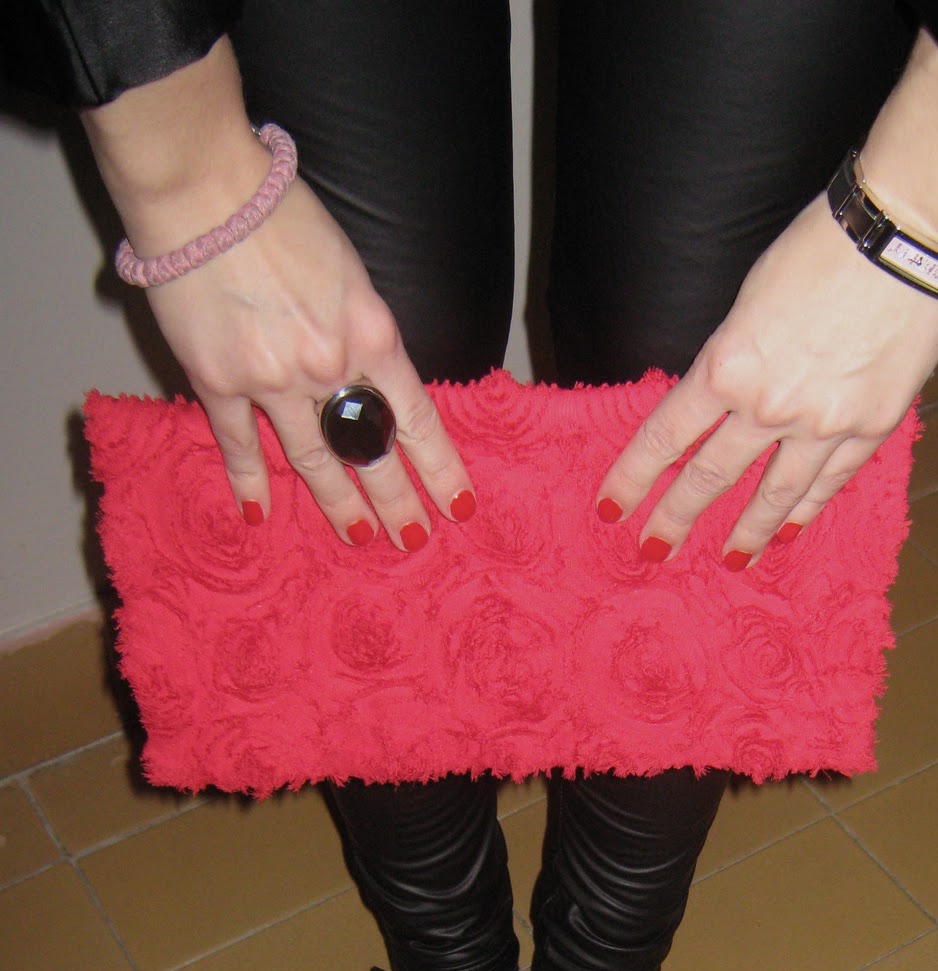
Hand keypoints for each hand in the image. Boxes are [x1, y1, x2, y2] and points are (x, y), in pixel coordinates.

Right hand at [142, 176, 472, 549]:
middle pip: (371, 450)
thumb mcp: (353, 274)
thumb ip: (366, 333)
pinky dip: (250, 479)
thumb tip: (376, 383)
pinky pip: (239, 442)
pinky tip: (260, 512)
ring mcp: (272, 381)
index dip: (439, 469)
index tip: (458, 506)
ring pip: (314, 458)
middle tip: (413, 538)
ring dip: (338, 503)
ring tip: (360, 537)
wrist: (205, 189)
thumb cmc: (284, 217)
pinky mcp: (217, 381)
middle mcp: (329, 368)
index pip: (417, 420)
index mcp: (373, 335)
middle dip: (396, 500)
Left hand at [596, 195, 937, 565]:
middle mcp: (767, 408)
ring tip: (730, 560)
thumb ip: (731, 359)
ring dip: (748, 532)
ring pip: (774, 494)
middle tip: (655, 550)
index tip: (611, 508)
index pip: (666, 437)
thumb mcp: (748, 300)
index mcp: (726, 367)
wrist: (903, 240)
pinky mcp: (870, 427)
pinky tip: (791, 530)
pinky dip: (807, 509)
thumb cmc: (819, 249)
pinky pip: (829, 481)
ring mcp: (821, 425)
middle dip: (677, 517)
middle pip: (711, 476)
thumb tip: (721, 398)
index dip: (634, 477)